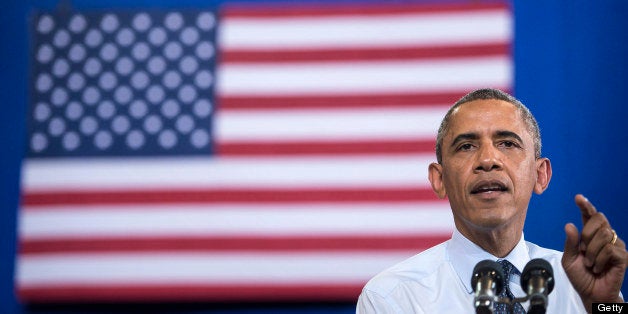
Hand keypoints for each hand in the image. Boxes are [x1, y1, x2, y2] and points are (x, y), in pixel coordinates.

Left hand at [562, 194, 626, 311]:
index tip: (578, 198)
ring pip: (603, 234)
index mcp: (589, 234)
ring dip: (591, 252)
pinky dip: (599, 260)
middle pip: (599, 218)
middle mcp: (604, 236)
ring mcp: (615, 244)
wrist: (591, 293)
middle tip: (583, 251)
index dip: (585, 205)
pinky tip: (599, 268)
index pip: (589, 215)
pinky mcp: (623, 255)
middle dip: (587, 233)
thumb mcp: (569, 259)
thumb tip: (569, 225)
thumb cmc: (581, 275)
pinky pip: (609, 249)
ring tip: (591, 264)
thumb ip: (570, 243)